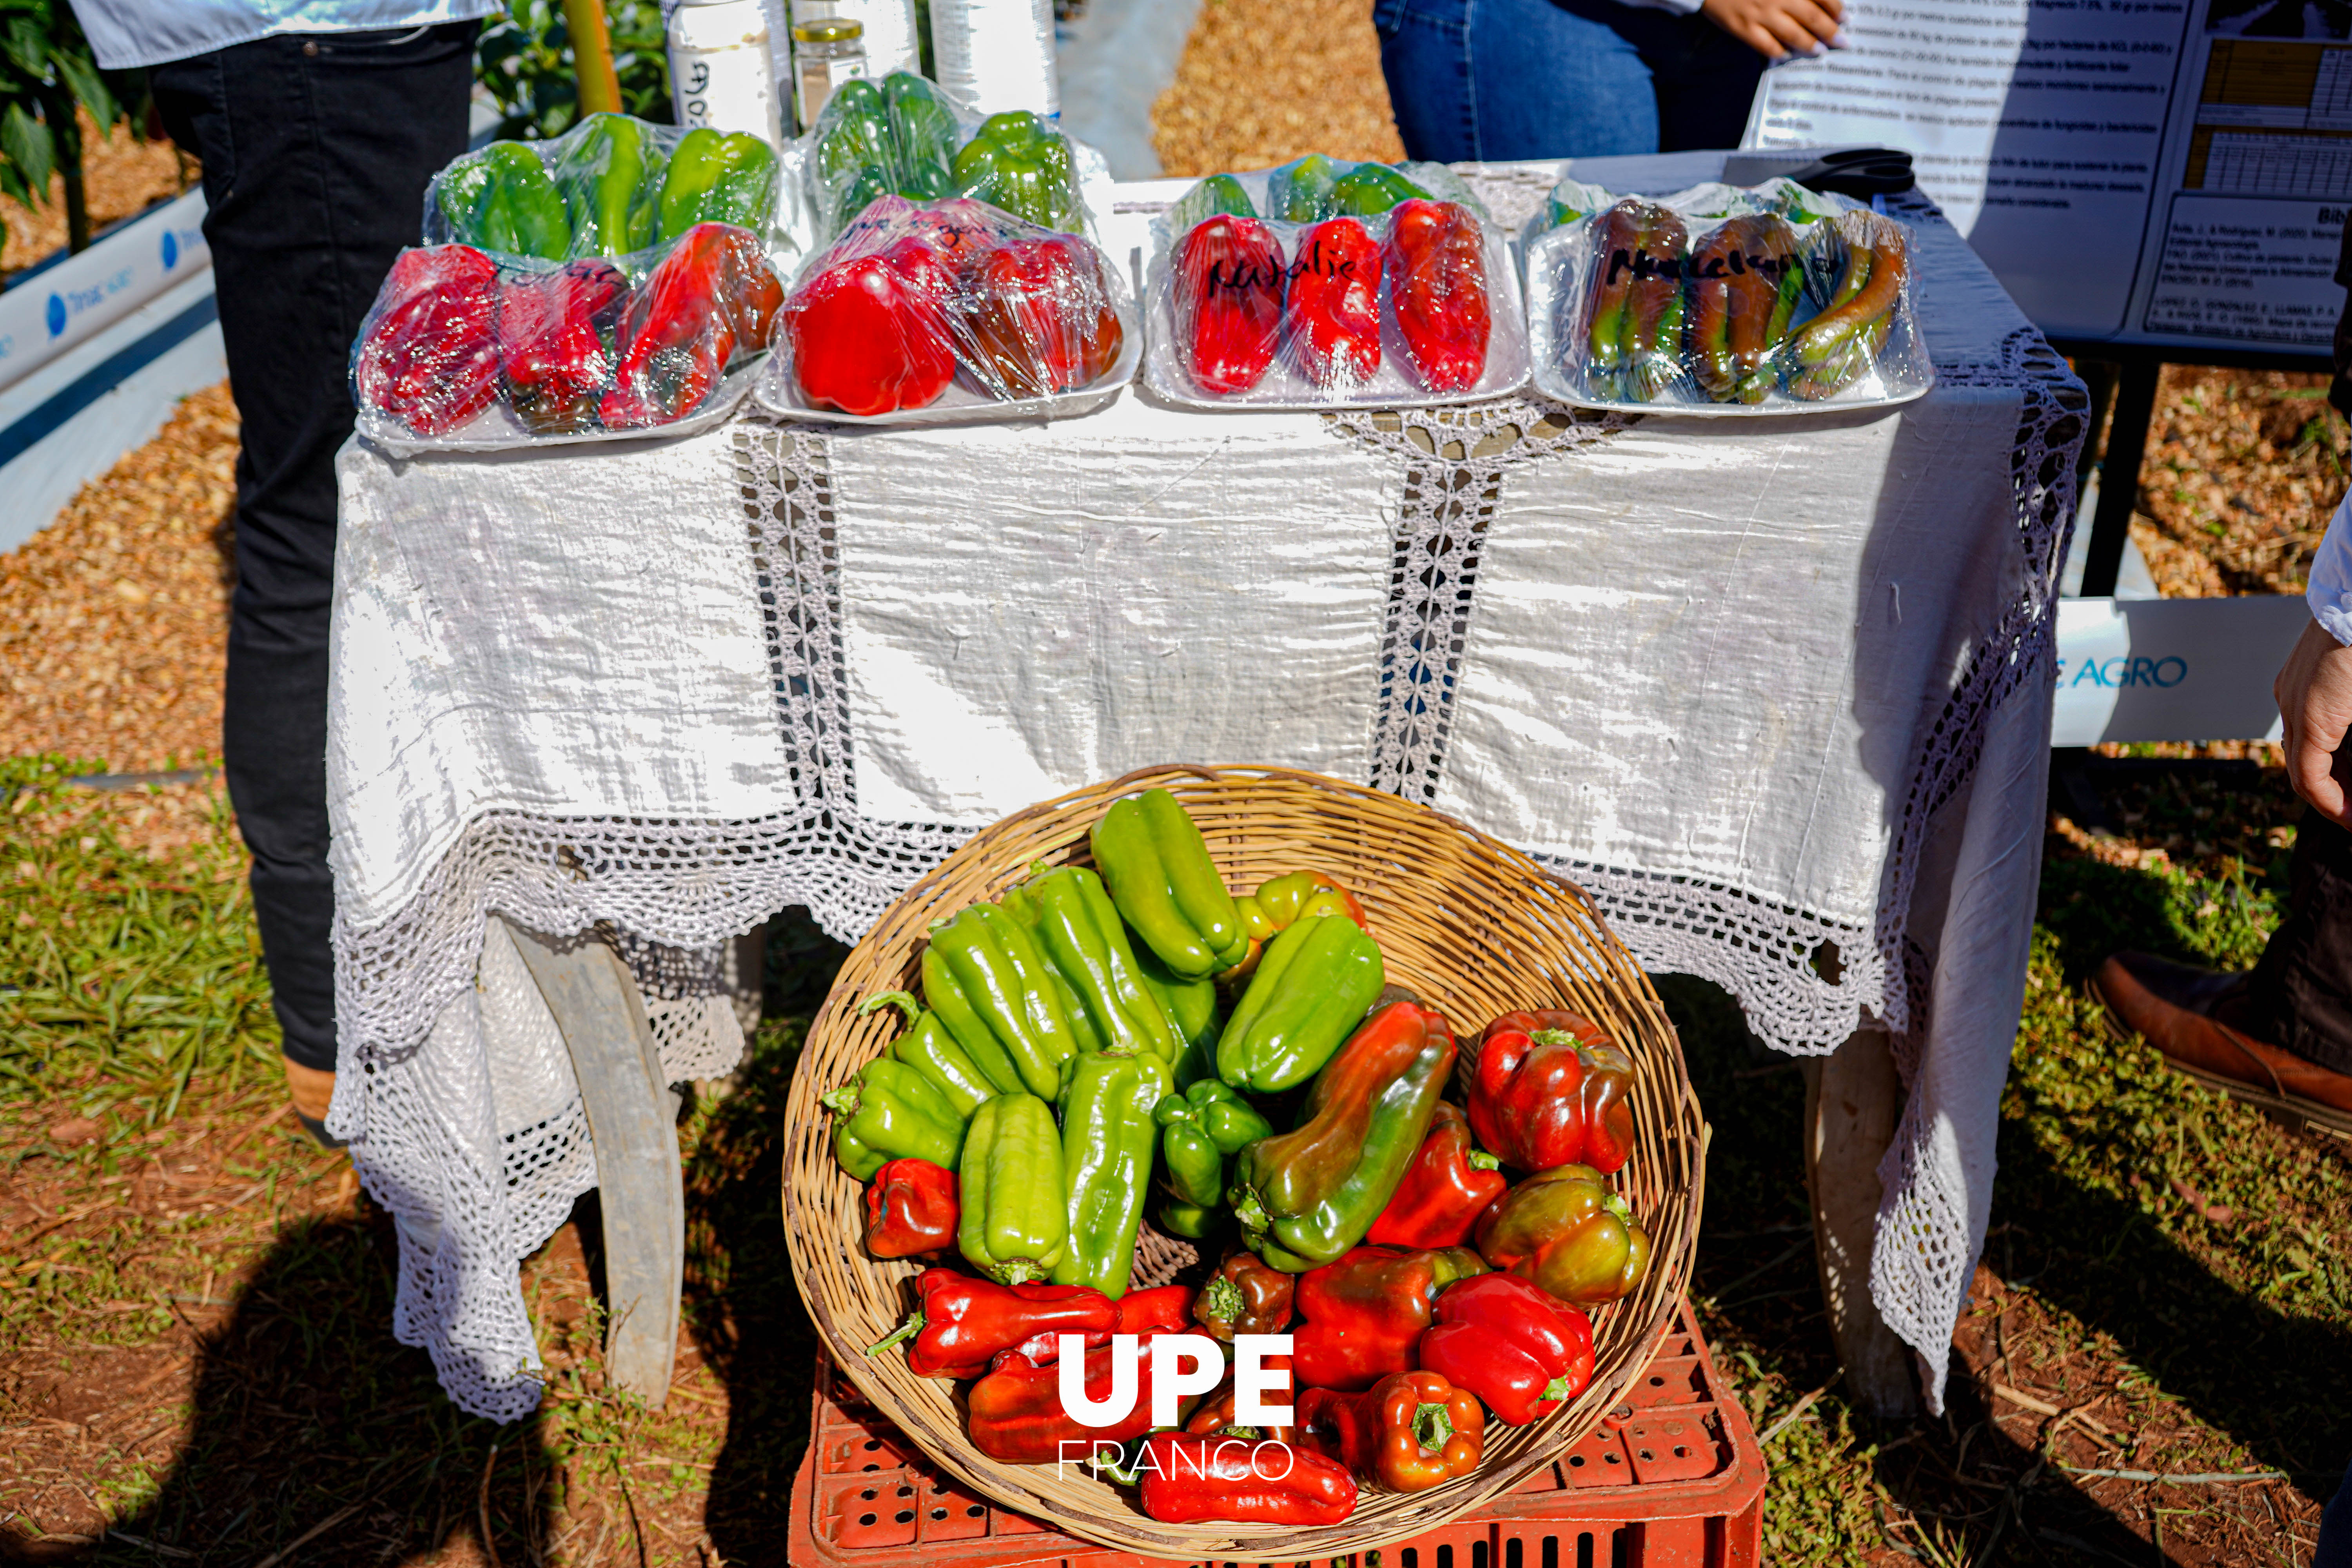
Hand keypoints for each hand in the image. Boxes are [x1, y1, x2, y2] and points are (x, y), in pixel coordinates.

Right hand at [1701, 0, 1844, 58]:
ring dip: (1810, 45)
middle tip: (1841, 40)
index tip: (1845, 17)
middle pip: (1812, 18)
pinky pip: (1766, 46)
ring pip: (1793, 35)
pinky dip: (1779, 52)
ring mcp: (1760, 15)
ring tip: (1820, 51)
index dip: (1836, 8)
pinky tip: (1787, 55)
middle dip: (1830, 31)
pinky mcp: (1743, 28)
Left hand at [2276, 616, 2351, 826]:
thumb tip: (2347, 727)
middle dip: (2333, 792)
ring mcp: (2297, 711)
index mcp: (2305, 688)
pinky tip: (2350, 816)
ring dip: (2332, 802)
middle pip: (2306, 761)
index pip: (2310, 742)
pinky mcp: (2311, 720)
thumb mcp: (2347, 686)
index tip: (2351, 796)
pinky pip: (2309, 777)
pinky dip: (2329, 801)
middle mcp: (2292, 700)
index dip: (2333, 775)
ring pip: (2304, 774)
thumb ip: (2345, 710)